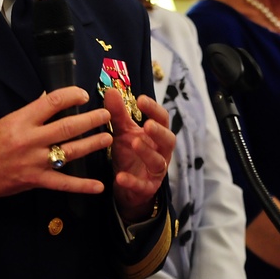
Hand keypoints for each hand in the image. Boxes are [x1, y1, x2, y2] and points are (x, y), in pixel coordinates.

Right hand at [0, 86, 112, 210]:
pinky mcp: (36, 181)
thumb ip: (30, 112)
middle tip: (106, 114)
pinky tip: (99, 186)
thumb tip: (50, 99)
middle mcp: (30, 140)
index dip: (71, 96)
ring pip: (70, 151)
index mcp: (21, 121)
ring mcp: (34, 162)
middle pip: (67, 127)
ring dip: (92, 145)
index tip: (83, 95)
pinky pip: (63, 183)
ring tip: (107, 137)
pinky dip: (82, 186)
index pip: (52, 102)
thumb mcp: (6, 121)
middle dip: (90, 120)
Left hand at [103, 88, 174, 222]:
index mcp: (157, 135)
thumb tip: (111, 90)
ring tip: (135, 143)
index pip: (162, 119)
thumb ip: (118, 114)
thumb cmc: (129, 153)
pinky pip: (142, 185)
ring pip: (158, 162)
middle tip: (148, 124)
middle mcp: (161, 152)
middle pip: (169, 140)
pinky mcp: (147, 188)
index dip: (154, 109)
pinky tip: (120, 177)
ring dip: (148, 152)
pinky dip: (132, 181)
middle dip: (159, 132)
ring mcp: (156, 171)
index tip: (141, 99)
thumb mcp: (122, 132)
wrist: (127, 186)